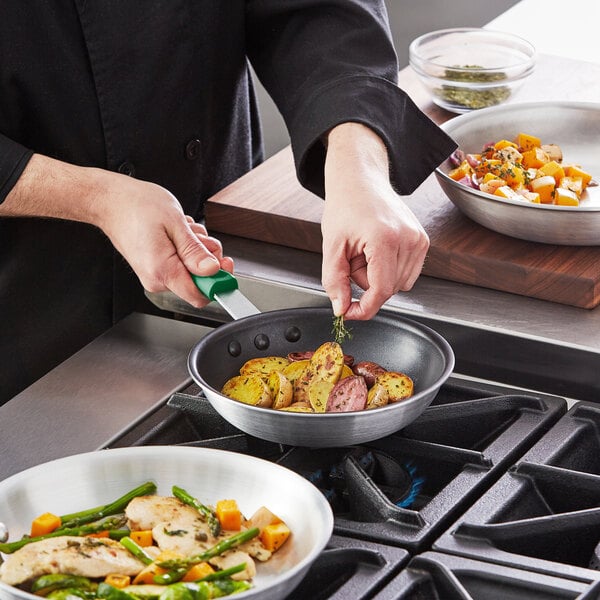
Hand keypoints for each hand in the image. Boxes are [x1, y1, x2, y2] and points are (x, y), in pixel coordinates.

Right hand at [94, 173, 234, 307]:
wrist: (111, 201)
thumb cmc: (136, 206)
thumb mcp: (175, 223)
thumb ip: (194, 251)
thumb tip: (212, 270)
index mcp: (162, 271)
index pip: (200, 295)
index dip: (218, 282)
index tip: (225, 265)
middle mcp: (157, 279)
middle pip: (199, 282)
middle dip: (207, 258)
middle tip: (198, 235)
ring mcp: (155, 275)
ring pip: (192, 270)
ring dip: (196, 249)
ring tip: (183, 230)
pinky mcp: (155, 268)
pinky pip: (181, 264)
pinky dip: (186, 248)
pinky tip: (176, 233)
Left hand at [321, 123, 428, 319]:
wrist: (361, 180)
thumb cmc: (345, 206)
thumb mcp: (331, 246)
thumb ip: (334, 281)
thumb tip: (341, 309)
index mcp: (385, 238)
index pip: (381, 290)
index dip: (364, 308)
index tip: (349, 313)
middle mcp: (408, 238)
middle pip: (389, 289)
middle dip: (366, 284)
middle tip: (352, 259)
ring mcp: (419, 239)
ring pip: (399, 284)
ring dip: (378, 278)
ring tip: (365, 253)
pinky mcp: (423, 240)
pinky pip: (407, 274)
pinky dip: (389, 270)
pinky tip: (377, 252)